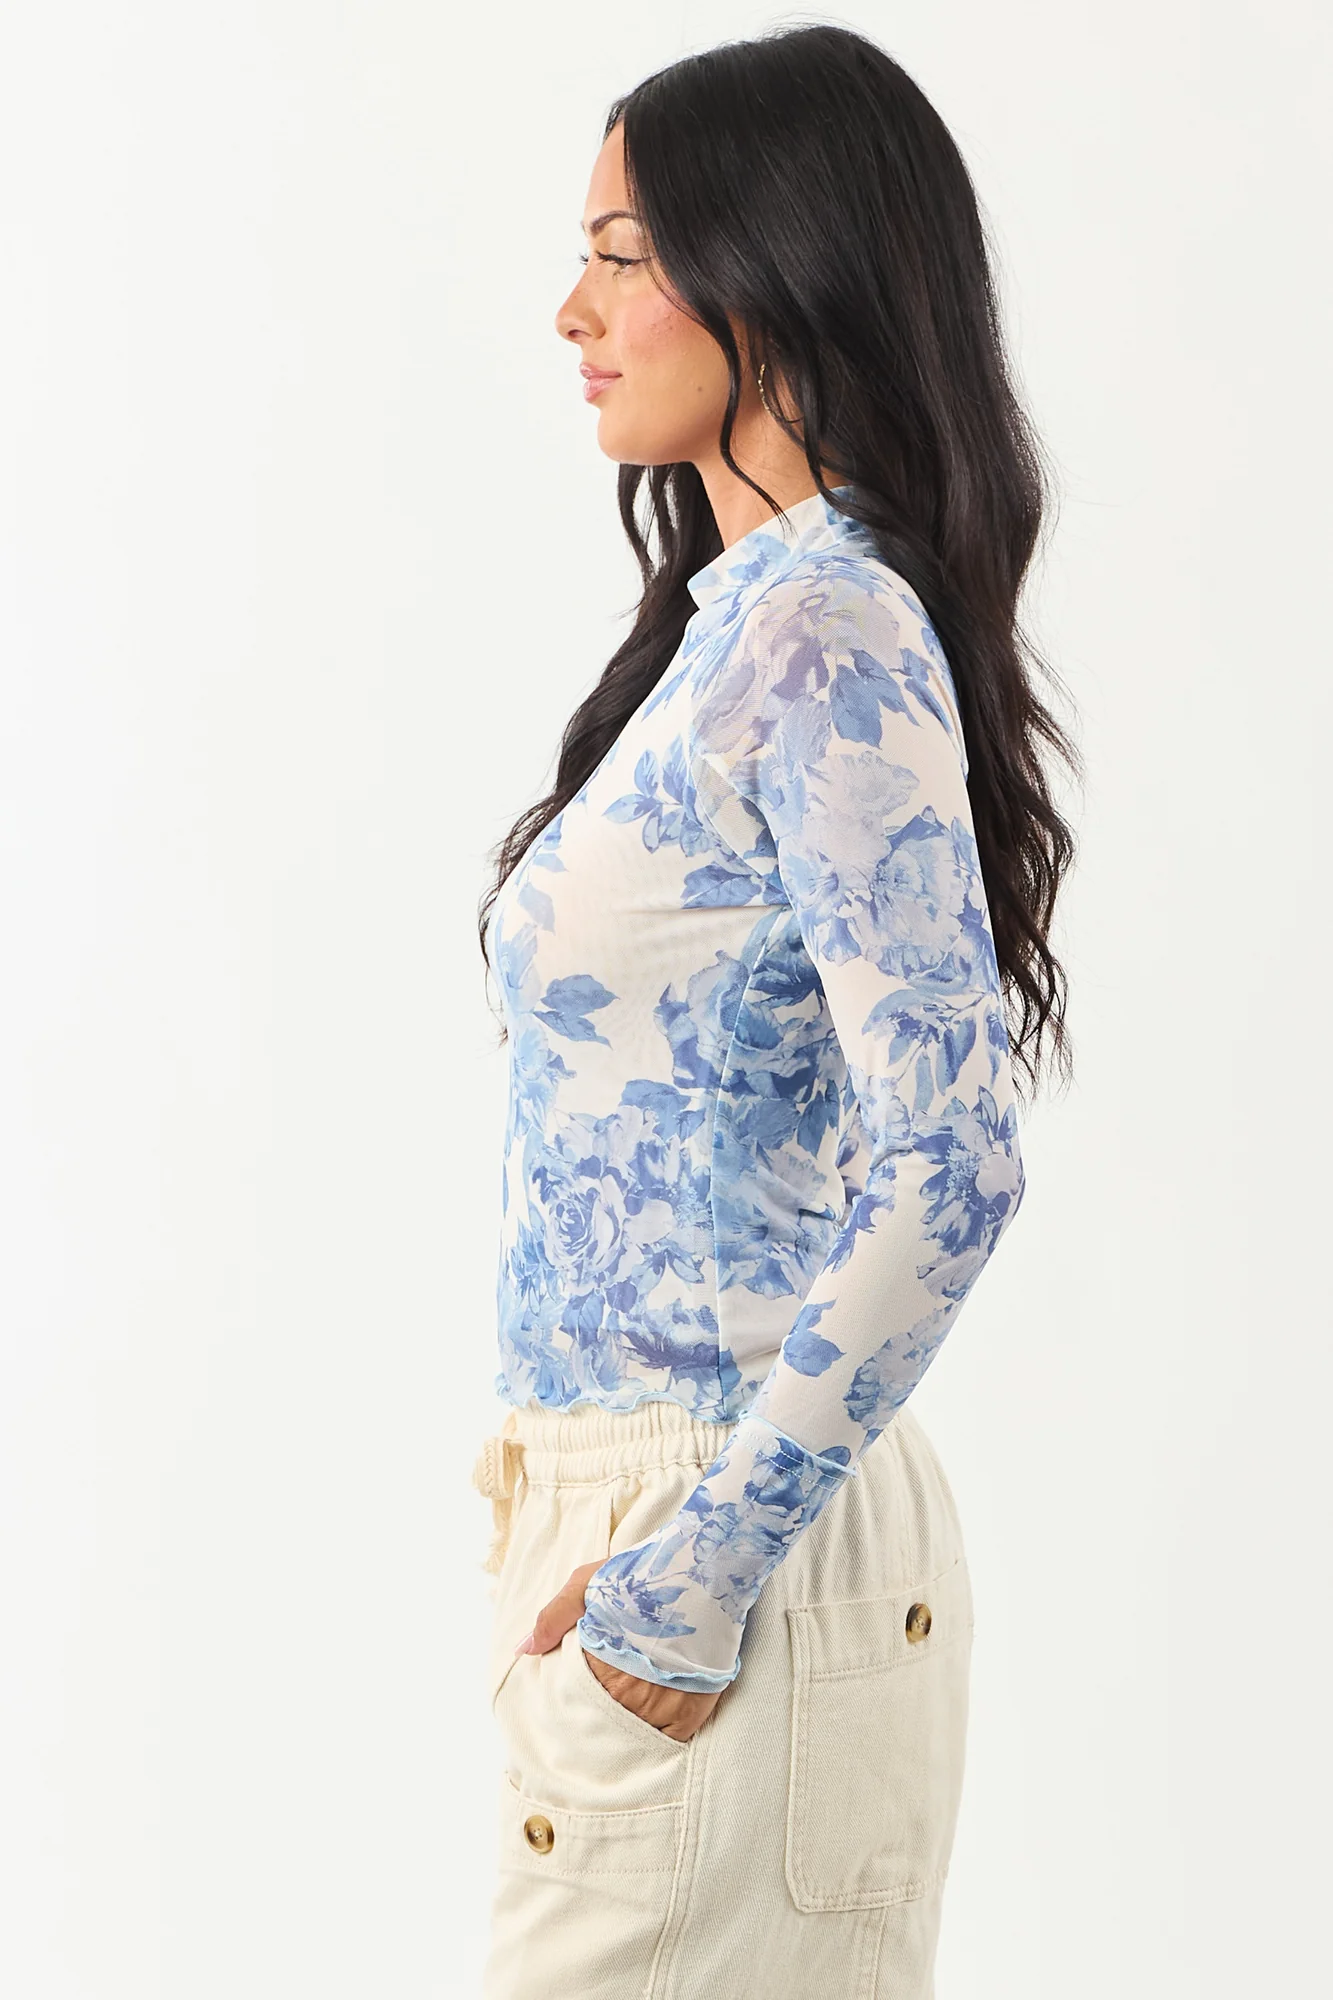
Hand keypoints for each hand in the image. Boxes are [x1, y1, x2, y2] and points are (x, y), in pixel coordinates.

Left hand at [514, 1560, 723, 1742]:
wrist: (704, 1574)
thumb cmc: (642, 1575)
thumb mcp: (588, 1583)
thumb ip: (552, 1618)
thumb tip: (524, 1650)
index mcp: (594, 1666)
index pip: (570, 1701)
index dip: (570, 1702)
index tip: (571, 1704)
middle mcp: (623, 1694)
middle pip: (600, 1723)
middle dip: (596, 1720)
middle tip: (603, 1711)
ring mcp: (657, 1708)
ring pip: (631, 1737)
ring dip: (627, 1729)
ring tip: (628, 1717)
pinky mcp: (689, 1714)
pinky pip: (667, 1741)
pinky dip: (659, 1736)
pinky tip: (655, 1721)